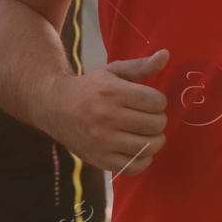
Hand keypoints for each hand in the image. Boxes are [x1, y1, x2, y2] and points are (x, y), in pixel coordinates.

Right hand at [46, 50, 169, 175]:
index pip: (156, 102)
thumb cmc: (91, 88)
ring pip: (149, 146)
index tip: (150, 102)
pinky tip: (138, 149)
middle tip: (149, 118)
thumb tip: (166, 55)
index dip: (159, 102)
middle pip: (155, 124)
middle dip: (158, 120)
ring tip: (147, 133)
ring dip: (155, 140)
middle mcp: (107, 116)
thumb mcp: (112, 72)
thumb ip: (141, 66)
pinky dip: (144, 159)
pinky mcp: (100, 159)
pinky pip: (136, 166)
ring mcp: (103, 141)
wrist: (55, 108)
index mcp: (112, 92)